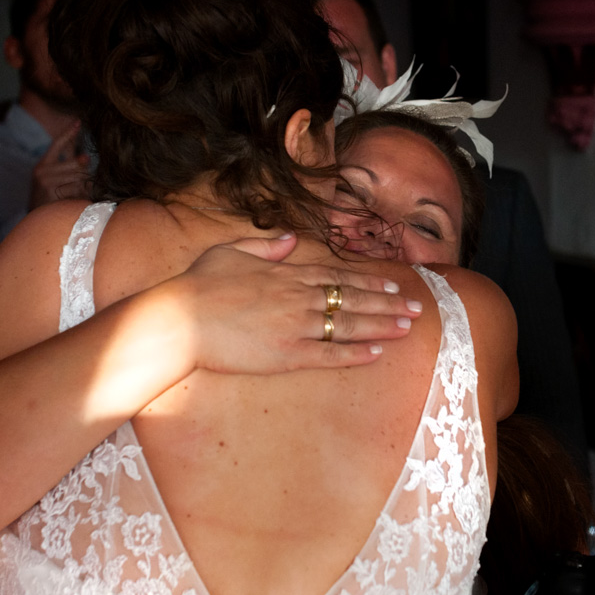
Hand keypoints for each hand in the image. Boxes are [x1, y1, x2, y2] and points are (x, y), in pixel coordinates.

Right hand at [30, 123, 91, 207]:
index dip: (68, 133)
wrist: (36, 221)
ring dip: (84, 188)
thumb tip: (85, 156)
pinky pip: (78, 189)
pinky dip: (81, 196)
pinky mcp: (52, 191)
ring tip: (73, 197)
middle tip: (80, 185)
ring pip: (80, 177)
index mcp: (42, 165)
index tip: (78, 121)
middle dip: (85, 174)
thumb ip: (67, 167)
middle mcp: (42, 171)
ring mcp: (46, 181)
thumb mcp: (54, 181)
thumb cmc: (49, 201)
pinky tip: (72, 202)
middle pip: (78, 163)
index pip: (57, 144)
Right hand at [174, 233, 424, 371]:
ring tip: (407, 327)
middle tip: (415, 308)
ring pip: (348, 325)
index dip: (368, 283)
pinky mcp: (286, 355)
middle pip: (352, 300)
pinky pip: (329, 355)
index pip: (338, 277)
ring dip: (381, 326)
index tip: (391, 285)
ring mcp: (295, 327)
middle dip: (388, 304)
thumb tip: (289, 239)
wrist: (179, 319)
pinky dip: (355, 354)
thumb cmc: (198, 285)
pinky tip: (377, 353)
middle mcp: (298, 298)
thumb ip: (265, 246)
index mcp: (286, 274)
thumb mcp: (231, 252)